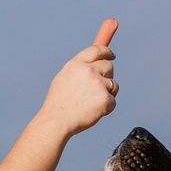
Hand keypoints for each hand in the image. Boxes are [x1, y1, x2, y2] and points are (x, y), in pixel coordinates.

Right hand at [38, 18, 117, 137]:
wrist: (57, 121)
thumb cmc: (59, 103)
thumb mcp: (64, 78)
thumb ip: (79, 70)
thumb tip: (94, 64)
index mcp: (76, 64)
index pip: (97, 50)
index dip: (106, 52)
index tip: (111, 55)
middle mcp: (88, 70)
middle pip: (108, 66)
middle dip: (107, 76)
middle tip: (100, 88)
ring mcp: (98, 84)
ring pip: (113, 85)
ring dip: (107, 93)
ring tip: (91, 104)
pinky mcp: (105, 98)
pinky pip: (113, 101)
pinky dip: (106, 108)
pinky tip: (93, 112)